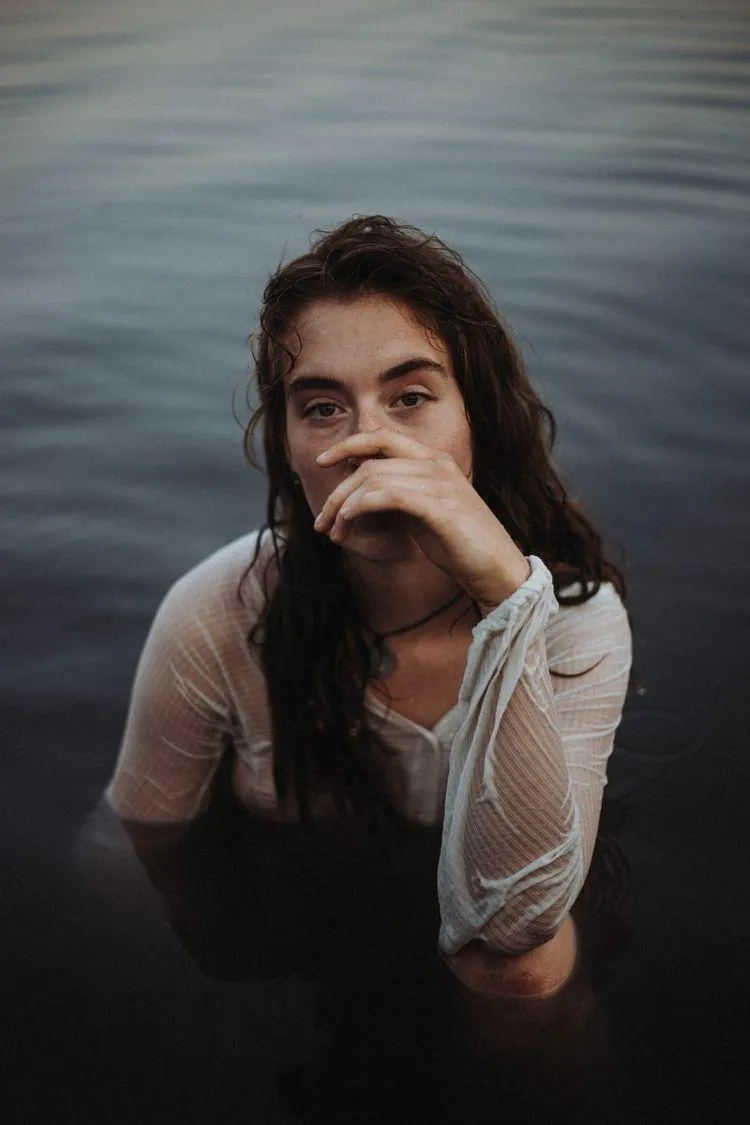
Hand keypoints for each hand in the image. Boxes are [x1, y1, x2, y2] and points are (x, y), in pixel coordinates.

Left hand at [313, 429, 531, 606]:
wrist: (497, 570)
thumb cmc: (459, 545)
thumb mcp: (422, 514)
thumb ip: (397, 496)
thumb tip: (359, 493)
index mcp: (434, 460)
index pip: (383, 437)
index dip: (349, 444)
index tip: (323, 461)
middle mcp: (437, 465)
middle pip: (371, 462)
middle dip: (339, 491)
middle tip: (322, 520)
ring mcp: (441, 485)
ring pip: (375, 479)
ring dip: (345, 506)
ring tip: (334, 532)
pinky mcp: (442, 509)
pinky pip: (391, 496)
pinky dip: (363, 506)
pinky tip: (351, 522)